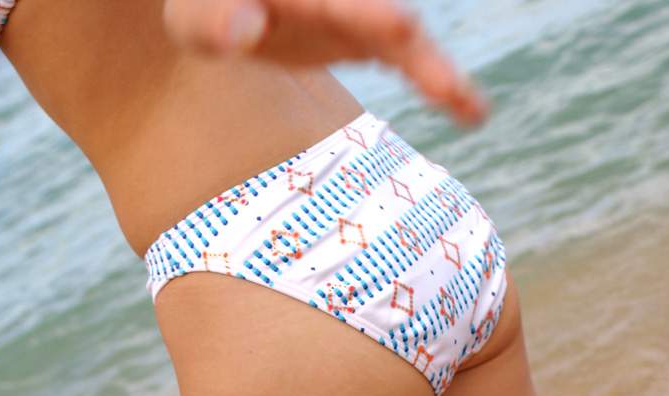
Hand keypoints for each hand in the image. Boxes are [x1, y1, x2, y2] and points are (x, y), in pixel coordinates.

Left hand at [162, 0, 488, 126]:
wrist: (228, 3)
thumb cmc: (205, 8)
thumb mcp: (195, 16)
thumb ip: (212, 20)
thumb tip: (241, 34)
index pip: (335, 0)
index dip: (367, 15)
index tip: (400, 28)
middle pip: (374, 12)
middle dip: (390, 26)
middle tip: (413, 42)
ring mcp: (358, 14)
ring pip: (405, 40)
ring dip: (434, 68)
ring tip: (464, 102)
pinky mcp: (367, 38)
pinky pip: (411, 61)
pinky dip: (441, 84)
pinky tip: (474, 113)